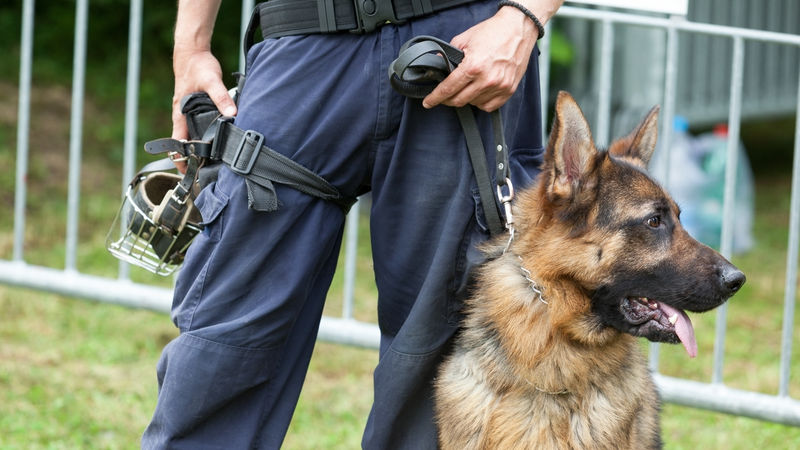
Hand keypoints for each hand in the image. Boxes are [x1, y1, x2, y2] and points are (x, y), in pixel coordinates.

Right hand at [170, 48, 236, 171]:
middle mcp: (182, 116)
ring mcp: (187, 113)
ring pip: (191, 137)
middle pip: (183, 144)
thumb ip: (222, 97)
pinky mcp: (195, 109)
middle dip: (191, 160)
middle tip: (204, 175)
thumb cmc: (198, 66)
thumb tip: (232, 115)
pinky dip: (204, 138)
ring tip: (212, 165)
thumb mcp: (212, 81)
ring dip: (198, 150)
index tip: (189, 173)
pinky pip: (197, 128)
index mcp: (180, 114)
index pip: (177, 143)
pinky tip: (217, 144)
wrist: (193, 52)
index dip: (181, 159)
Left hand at [422, 6, 537, 111]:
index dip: (435, 98)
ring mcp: (499, 86)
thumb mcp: (464, 39)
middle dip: (448, 99)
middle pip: (459, 100)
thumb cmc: (493, 32)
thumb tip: (437, 64)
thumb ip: (449, 54)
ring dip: (466, 98)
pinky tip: (478, 93)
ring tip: (467, 86)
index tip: (428, 102)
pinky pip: (489, 106)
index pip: (448, 89)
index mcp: (473, 66)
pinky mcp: (509, 89)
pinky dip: (480, 102)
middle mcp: (486, 79)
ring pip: (473, 104)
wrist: (518, 28)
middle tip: (445, 95)